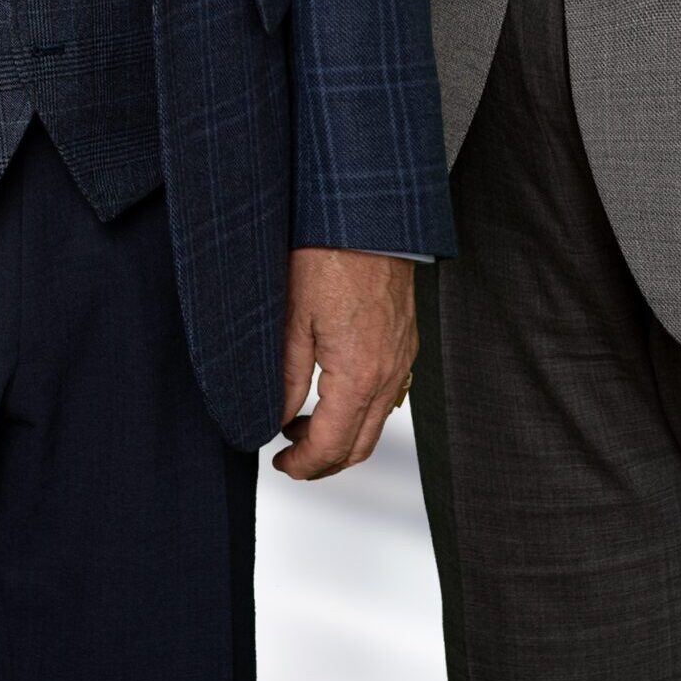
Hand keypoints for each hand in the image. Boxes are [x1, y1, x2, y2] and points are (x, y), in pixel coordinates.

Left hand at [274, 248, 416, 479]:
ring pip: (376, 422)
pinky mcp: (406, 342)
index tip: (280, 463)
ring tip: (302, 424)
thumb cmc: (329, 254)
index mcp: (359, 375)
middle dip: (323, 462)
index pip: (331, 446)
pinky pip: (388, 394)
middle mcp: (389, 374)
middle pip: (360, 445)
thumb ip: (285, 377)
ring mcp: (402, 358)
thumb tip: (274, 418)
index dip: (303, 465)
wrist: (368, 214)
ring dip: (343, 436)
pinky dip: (361, 409)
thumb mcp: (291, 319)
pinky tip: (334, 394)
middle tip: (290, 457)